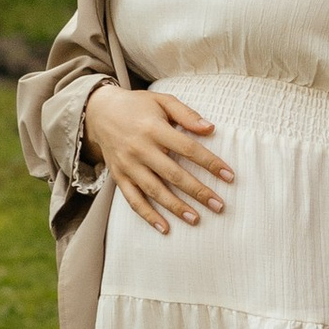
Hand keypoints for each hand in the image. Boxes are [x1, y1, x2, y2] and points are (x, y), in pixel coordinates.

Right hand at [85, 85, 232, 233]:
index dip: (210, 163)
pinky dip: (148, 215)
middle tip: (219, 205)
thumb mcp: (162, 100)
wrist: (100, 111)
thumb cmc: (138, 106)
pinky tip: (165, 228)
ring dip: (176, 207)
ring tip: (196, 219)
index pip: (188, 148)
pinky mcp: (119, 176)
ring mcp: (128, 165)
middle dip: (198, 191)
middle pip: (173, 174)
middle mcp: (140, 148)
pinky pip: (133, 200)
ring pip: (154, 190)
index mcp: (154, 128)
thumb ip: (187, 114)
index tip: (229, 176)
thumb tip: (211, 128)